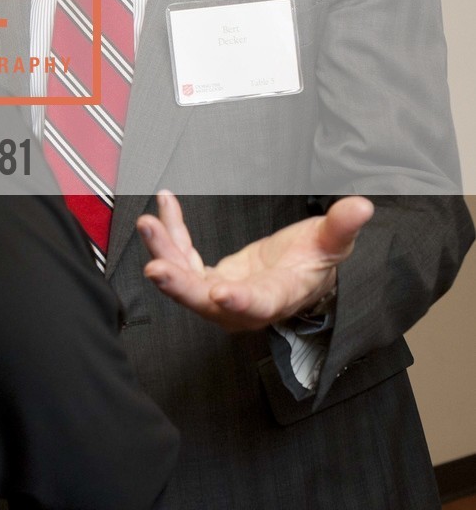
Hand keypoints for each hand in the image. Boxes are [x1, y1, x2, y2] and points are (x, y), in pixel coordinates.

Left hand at [137, 190, 373, 331]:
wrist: (296, 275)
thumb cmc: (314, 262)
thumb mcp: (331, 243)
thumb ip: (341, 227)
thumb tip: (361, 206)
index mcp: (278, 296)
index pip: (260, 304)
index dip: (242, 302)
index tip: (220, 294)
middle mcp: (244, 303)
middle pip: (207, 302)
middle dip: (180, 286)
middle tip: (155, 268)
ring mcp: (221, 294)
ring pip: (186, 281)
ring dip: (164, 253)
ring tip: (148, 225)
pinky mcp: (206, 279)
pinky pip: (182, 257)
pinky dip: (171, 233)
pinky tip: (164, 205)